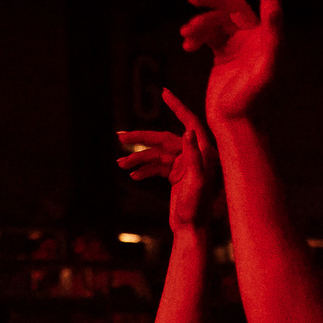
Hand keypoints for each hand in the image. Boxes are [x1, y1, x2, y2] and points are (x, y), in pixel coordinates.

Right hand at [113, 89, 219, 231]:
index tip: (164, 92)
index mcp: (203, 153)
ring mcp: (183, 165)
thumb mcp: (196, 182)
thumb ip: (194, 157)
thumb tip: (187, 131)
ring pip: (156, 155)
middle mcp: (194, 155)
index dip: (177, 106)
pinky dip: (144, 170)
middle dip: (142, 138)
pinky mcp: (175, 176)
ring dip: (138, 159)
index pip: (189, 122)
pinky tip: (132, 176)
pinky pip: (156, 167)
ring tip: (119, 165)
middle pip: (164, 139)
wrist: (191, 230)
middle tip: (120, 137)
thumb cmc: (196, 208)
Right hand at [180, 0, 281, 121]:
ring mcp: (239, 45)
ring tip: (186, 35)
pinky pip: (207, 35)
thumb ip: (270, 42)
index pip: (268, 0)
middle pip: (234, 7)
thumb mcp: (264, 73)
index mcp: (270, 39)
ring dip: (200, 23)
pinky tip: (186, 45)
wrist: (233, 125)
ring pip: (217, 20)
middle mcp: (256, 38)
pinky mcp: (223, 54)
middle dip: (212, 0)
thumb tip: (274, 9)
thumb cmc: (250, 103)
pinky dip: (196, 36)